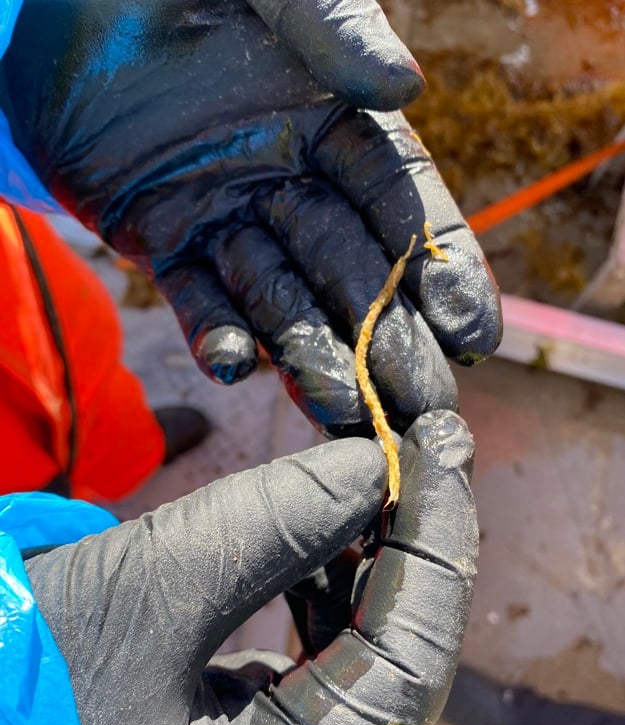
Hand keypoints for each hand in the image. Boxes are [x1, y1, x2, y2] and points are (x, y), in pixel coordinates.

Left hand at [0, 0, 500, 436]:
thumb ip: (336, 28)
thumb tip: (406, 88)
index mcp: (335, 124)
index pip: (402, 207)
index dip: (439, 268)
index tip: (472, 330)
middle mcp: (290, 181)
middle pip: (352, 273)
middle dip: (389, 341)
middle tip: (424, 405)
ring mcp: (227, 216)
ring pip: (280, 299)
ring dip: (311, 357)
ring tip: (343, 412)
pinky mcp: (161, 238)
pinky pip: (194, 297)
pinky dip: (214, 333)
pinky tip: (234, 366)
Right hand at [27, 410, 477, 724]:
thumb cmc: (16, 676)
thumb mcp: (144, 592)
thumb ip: (268, 527)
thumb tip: (370, 465)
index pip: (408, 676)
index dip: (436, 555)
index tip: (443, 454)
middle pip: (398, 667)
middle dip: (412, 550)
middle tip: (424, 452)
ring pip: (362, 657)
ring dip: (369, 560)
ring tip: (369, 477)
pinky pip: (315, 654)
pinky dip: (322, 582)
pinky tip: (319, 527)